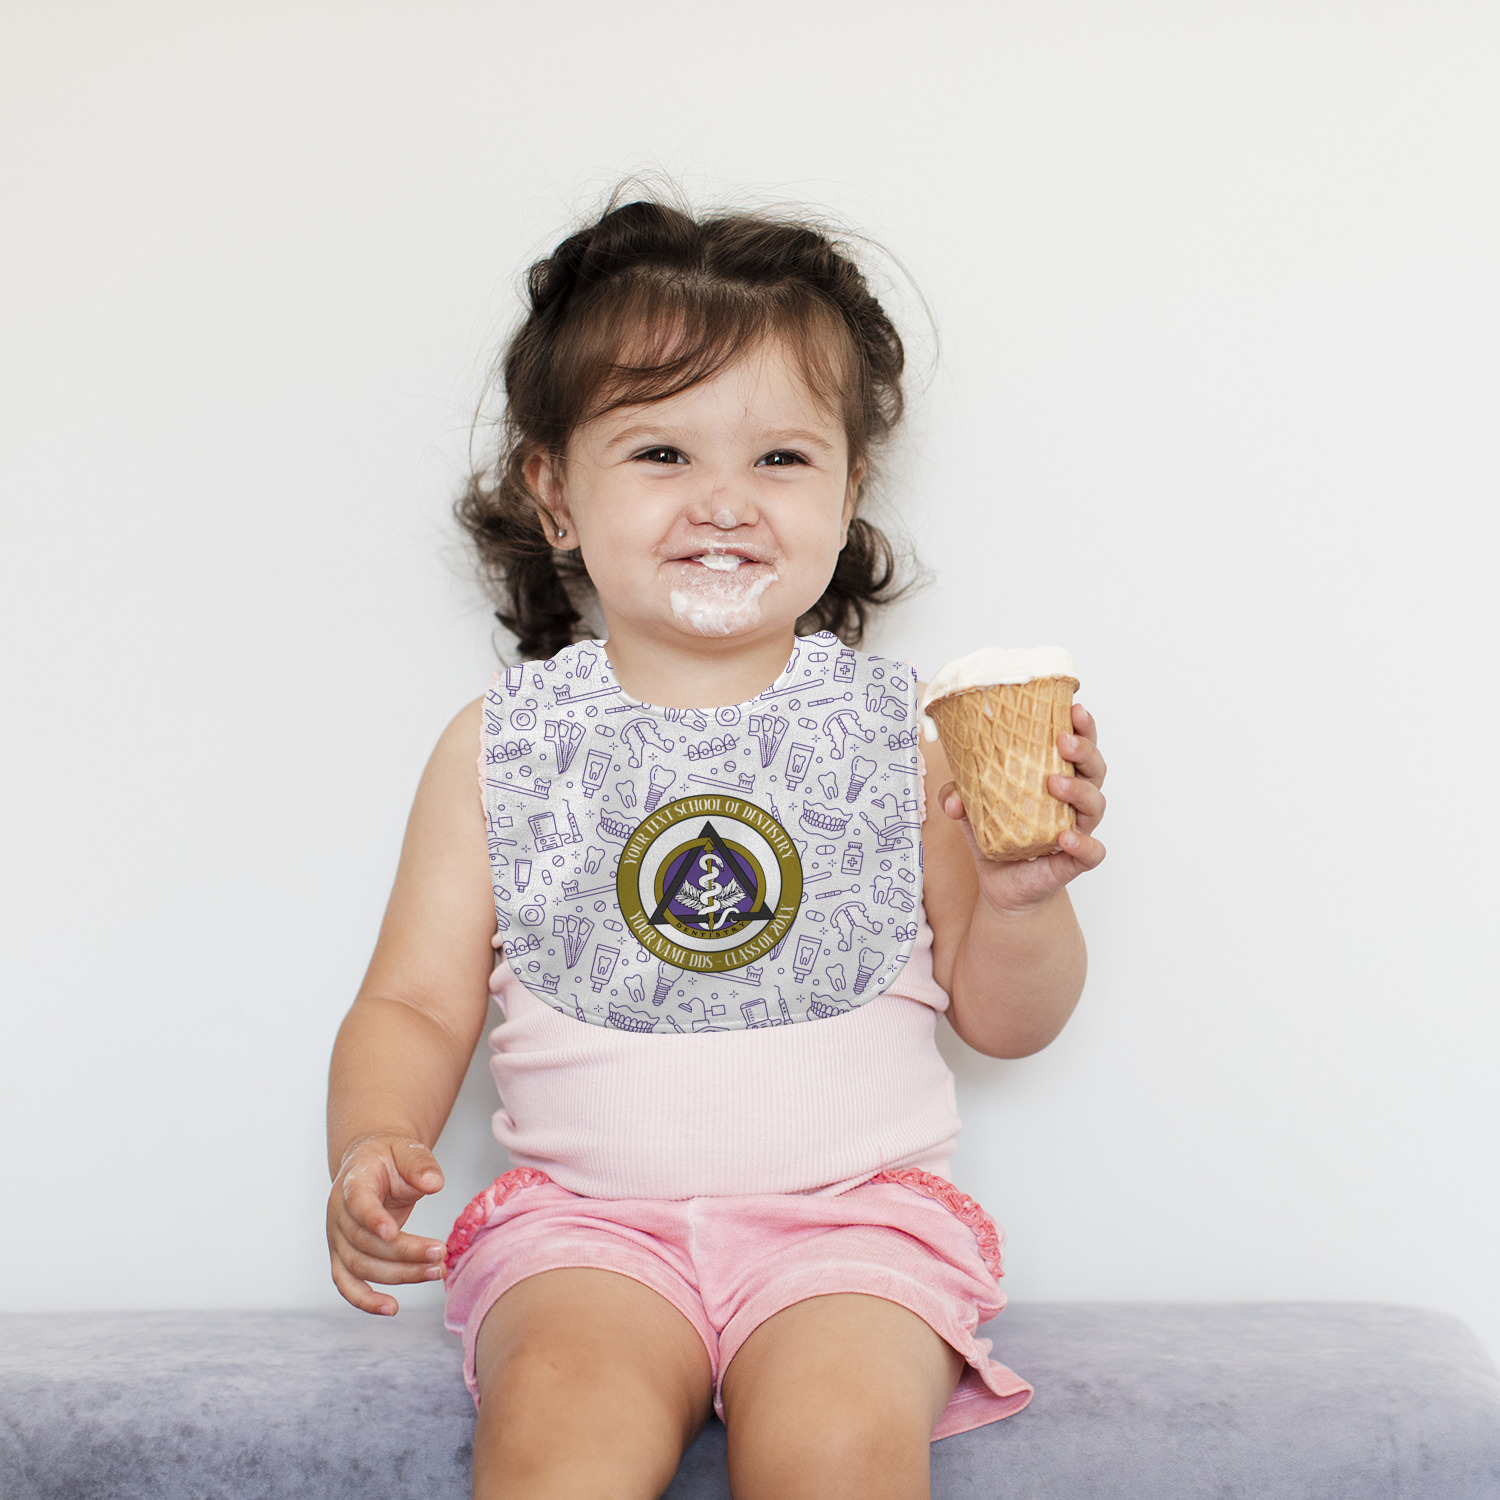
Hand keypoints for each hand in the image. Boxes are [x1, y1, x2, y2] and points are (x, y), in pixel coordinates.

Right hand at [326, 1134, 449, 1315]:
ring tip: (436, 1272)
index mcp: (352, 1182)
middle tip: (440, 1253)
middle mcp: (338, 1214)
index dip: (372, 1218)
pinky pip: (348, 1284)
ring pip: (361, 1266)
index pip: (357, 1203)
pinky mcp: (343, 1257)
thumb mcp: (406, 1149)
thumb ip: (420, 1163)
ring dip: (399, 1275)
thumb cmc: (389, 1158)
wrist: (369, 1164)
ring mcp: (337, 1239)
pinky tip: (391, 1309)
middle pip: (365, 1242)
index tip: (393, 1232)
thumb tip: (435, 1184)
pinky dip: (365, 1301)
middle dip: (404, 1252)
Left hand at [938, 702, 1107, 913]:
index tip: (1074, 708)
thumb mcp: (971, 810)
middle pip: (1095, 768)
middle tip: (1062, 740)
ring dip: (1079, 790)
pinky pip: (1092, 851)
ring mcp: (1079, 828)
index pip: (1078, 745)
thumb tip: (953, 800)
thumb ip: (958, 795)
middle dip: (1084, 749)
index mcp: (1058, 775)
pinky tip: (1065, 837)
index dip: (1082, 726)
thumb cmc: (997, 836)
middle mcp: (1075, 799)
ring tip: (1054, 783)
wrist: (1001, 885)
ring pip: (1096, 804)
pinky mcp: (1076, 860)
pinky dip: (1083, 843)